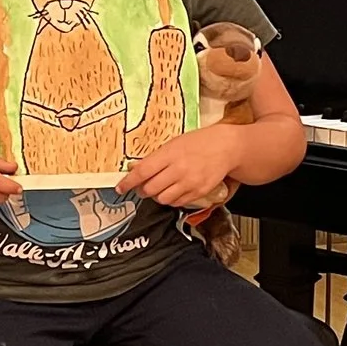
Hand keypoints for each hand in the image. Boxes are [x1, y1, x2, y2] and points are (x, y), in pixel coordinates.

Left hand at [116, 127, 245, 211]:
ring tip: (160, 188)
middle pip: (150, 189)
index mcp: (170, 154)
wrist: (226, 147)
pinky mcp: (199, 192)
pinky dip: (171, 199)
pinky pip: (177, 203)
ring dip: (157, 196)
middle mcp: (178, 169)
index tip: (120, 188)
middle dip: (142, 190)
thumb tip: (136, 170)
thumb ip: (157, 158)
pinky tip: (174, 190)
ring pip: (162, 199)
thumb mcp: (174, 144)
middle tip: (143, 186)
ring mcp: (189, 182)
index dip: (128, 182)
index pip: (142, 171)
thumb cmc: (198, 142)